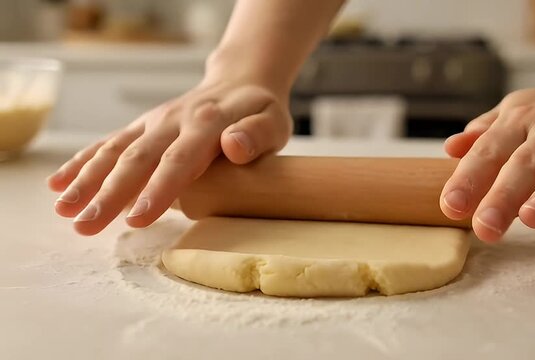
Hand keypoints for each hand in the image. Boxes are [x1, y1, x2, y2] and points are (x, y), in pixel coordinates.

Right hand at [47, 78, 291, 235]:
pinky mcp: (143, 126)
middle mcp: (173, 121)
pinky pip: (109, 143)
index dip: (158, 189)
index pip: (179, 160)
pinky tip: (59, 183)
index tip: (136, 217)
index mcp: (207, 123)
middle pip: (138, 158)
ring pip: (115, 151)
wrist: (239, 82)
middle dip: (109, 193)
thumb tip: (234, 146)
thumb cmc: (260, 112)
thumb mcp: (273, 122)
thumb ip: (257, 135)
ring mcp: (154, 123)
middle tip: (84, 224)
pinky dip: (83, 162)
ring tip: (63, 209)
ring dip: (86, 179)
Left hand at [441, 71, 534, 241]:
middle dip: (503, 195)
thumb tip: (451, 149)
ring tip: (531, 219)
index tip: (451, 206)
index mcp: (522, 118)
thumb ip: (486, 133)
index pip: (489, 150)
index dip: (468, 178)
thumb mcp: (519, 112)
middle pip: (527, 162)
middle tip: (485, 227)